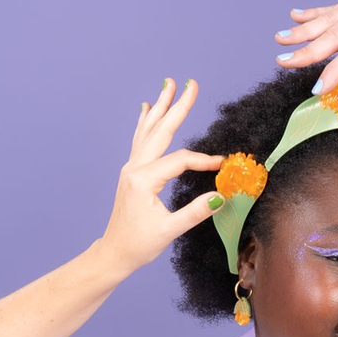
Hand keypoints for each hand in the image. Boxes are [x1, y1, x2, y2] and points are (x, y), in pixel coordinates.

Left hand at [97, 78, 224, 276]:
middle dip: (176, 107)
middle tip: (190, 84)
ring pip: (149, 131)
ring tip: (169, 85)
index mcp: (143, 181)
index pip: (179, 161)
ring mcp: (131, 168)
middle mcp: (134, 169)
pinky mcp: (132, 173)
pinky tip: (147, 108)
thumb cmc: (139, 244)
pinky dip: (146, 123)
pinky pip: (140, 141)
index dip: (203, 160)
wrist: (114, 252)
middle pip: (161, 132)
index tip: (223, 164)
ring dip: (160, 107)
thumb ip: (196, 211)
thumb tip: (221, 196)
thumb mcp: (169, 230)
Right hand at [274, 0, 337, 101]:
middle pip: (333, 34)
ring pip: (328, 19)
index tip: (316, 89)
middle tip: (283, 62)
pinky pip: (335, 9)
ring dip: (302, 30)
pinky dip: (314, 13)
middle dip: (306, 50)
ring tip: (280, 39)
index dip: (333, 72)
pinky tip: (296, 15)